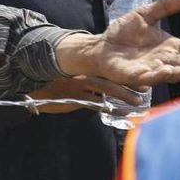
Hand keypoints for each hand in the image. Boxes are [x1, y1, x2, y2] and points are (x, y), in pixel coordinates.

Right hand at [28, 75, 143, 113]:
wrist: (34, 91)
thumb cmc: (55, 83)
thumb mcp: (72, 76)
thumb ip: (89, 79)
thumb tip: (109, 86)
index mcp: (83, 67)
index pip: (108, 69)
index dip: (124, 73)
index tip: (141, 76)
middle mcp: (83, 75)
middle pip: (110, 77)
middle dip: (128, 84)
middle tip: (145, 89)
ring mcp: (79, 88)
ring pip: (106, 90)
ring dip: (124, 96)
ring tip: (138, 102)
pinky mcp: (75, 100)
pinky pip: (97, 104)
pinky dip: (112, 108)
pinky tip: (124, 111)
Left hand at [55, 0, 179, 86]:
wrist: (100, 45)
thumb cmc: (123, 33)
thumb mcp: (144, 15)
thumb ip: (164, 7)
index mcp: (168, 46)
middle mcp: (162, 60)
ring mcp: (149, 69)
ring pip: (170, 72)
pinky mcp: (134, 76)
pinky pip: (148, 77)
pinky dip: (157, 75)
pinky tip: (166, 72)